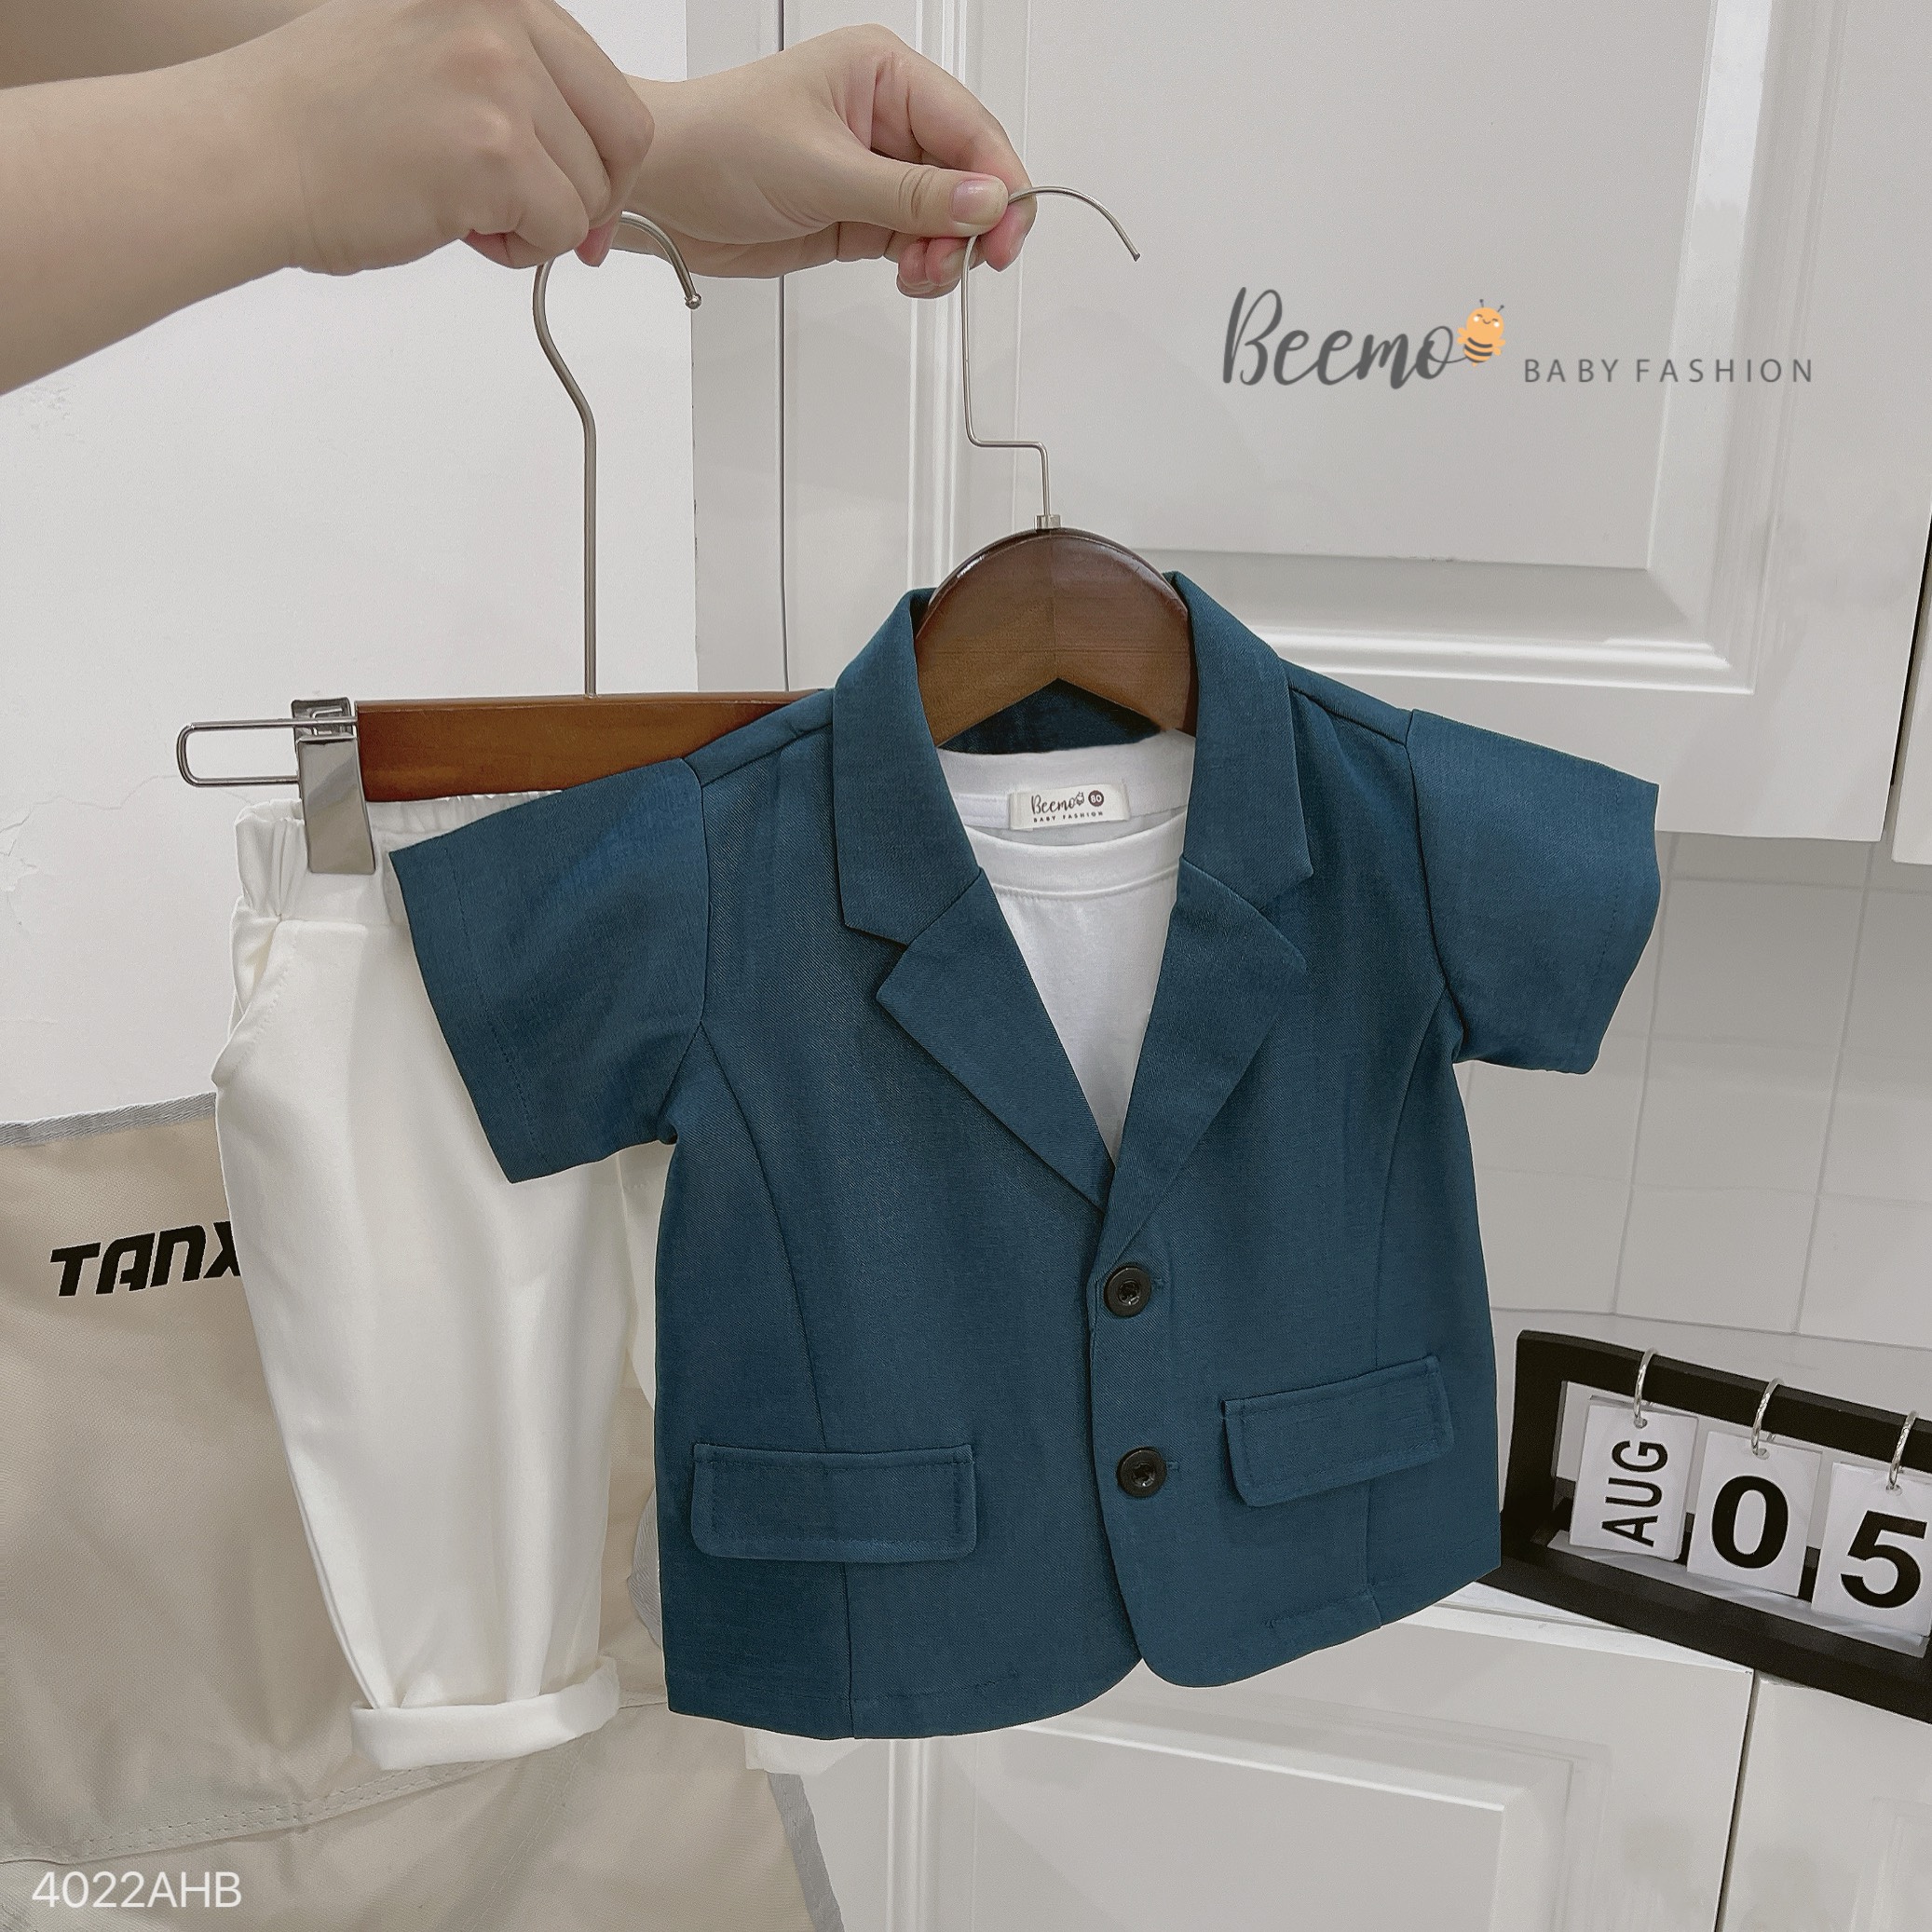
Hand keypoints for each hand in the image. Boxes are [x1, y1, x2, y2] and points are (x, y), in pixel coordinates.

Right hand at [226, 0, 654, 274]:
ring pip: (592, 191)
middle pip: (623, 133)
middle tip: (545, 225)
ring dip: (540, 224)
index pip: (600, 79)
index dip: (598, 152)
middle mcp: (500, 18)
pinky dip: (522, 252)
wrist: (241, 157)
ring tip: (465, 215)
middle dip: (594, 194)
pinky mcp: (497, 151)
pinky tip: (458, 231)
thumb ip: (502, 80)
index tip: (577, 192)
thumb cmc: (313, 123)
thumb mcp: (422, 54)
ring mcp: (501, 80)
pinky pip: (560, 229)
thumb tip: (575, 143)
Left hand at [629, 26, 1031, 298]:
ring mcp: (874, 169)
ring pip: (945, 217)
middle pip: (967, 176)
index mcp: (882, 75)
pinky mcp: (859, 214)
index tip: (1006, 232)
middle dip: (971, 225)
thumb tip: (984, 201)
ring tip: (919, 272)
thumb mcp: (823, 169)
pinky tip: (907, 274)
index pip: (969, 127)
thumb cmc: (716, 145)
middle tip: (960, 262)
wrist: (659, 188)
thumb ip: (910, 194)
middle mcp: (886, 118)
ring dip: (944, 253)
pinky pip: (915, 242)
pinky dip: (922, 266)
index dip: (1000, 182)